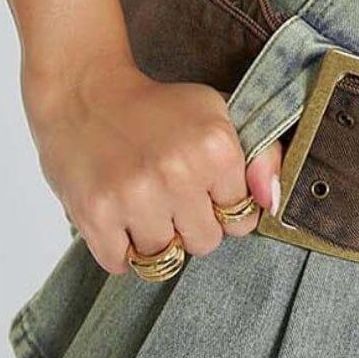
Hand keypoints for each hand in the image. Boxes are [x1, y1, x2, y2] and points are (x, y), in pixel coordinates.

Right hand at [24, 57, 283, 274]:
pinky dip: (120, 248)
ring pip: (164, 259)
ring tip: (142, 202)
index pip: (241, 218)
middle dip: (191, 225)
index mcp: (216, 147)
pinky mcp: (96, 214)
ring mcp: (136, 197)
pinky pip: (122, 264)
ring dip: (154, 238)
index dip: (221, 205)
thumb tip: (273, 203)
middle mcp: (179, 173)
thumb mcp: (217, 113)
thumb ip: (260, 155)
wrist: (85, 93)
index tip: (202, 187)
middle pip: (205, 243)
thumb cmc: (157, 108)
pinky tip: (118, 213)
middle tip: (168, 193)